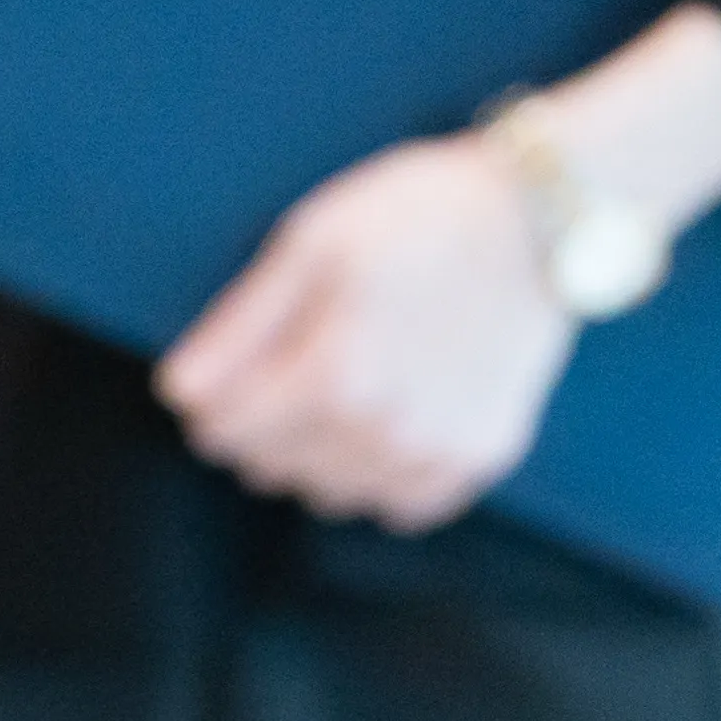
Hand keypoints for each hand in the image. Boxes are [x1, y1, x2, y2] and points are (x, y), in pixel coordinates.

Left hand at [156, 139, 578, 530]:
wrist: (540, 217)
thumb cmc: (416, 216)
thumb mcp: (311, 243)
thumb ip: (238, 326)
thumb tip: (179, 392)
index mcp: (332, 377)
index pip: (221, 432)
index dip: (209, 399)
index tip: (221, 368)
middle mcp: (384, 433)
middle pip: (269, 467)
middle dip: (261, 424)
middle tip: (294, 359)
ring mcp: (437, 453)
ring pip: (330, 493)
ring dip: (317, 453)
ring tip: (347, 382)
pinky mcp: (481, 459)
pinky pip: (399, 505)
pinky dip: (381, 472)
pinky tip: (392, 414)